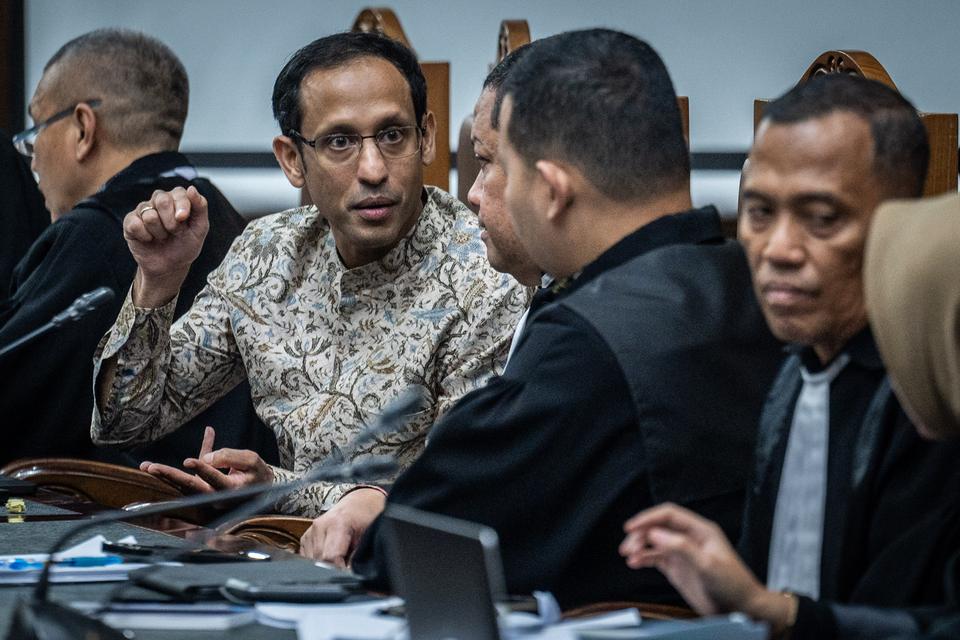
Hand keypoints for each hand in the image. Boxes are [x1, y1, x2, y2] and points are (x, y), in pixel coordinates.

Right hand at [124, 185, 209, 307]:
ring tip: (162, 237)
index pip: (179, 192)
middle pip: (162, 199)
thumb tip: (192, 188)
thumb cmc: (185, 246)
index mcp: (177, 199)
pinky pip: (135, 224)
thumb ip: (200, 207)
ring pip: (149, 215)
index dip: (182, 206)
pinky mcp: (130, 222)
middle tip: (174, 232)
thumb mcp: (200, 229)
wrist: (170, 266)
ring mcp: (143, 210)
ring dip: (160, 232)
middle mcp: (159, 200)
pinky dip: (145, 236)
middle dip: (171, 222)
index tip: (183, 219)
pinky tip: (149, 239)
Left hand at [139, 426, 273, 493]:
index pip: (215, 479)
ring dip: (163, 476)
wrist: (260, 488)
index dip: (202, 469)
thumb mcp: (251, 460)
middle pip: (190, 486)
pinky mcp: (199, 491)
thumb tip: (205, 458)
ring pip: (182, 485)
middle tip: (152, 467)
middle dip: (170, 476)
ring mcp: (206, 496)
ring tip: (145, 466)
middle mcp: (215, 497)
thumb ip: (229, 456)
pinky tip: (153, 467)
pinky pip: (184, 480)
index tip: (188, 460)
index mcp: (231, 490)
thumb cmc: (256, 472)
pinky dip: (170, 473)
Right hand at [299, 488, 386, 567]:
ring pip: (311, 561)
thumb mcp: (367, 536)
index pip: (329, 557)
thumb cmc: (365, 518)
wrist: (357, 505)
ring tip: (340, 558)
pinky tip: (330, 556)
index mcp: (337, 524)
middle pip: (319, 561)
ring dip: (324, 565)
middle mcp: (320, 526)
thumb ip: (356, 556)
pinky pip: (307, 558)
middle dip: (332, 569)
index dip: (339, 570)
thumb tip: (347, 574)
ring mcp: (310, 532)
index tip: (347, 574)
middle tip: (346, 568)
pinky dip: (318, 561)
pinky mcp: (305, 537)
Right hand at [619, 503, 770, 615]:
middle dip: (641, 534)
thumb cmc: (734, 586)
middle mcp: (690, 538)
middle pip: (658, 527)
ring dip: (640, 546)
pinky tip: (635, 563)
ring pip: (654, 542)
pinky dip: (644, 559)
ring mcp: (683, 553)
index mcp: (701, 531)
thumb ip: (682, 547)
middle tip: (628, 546)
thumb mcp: (708, 565)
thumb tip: (656, 534)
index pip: (669, 515)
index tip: (632, 527)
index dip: (648, 518)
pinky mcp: (678, 568)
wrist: (743, 609)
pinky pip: (656, 558)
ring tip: (629, 555)